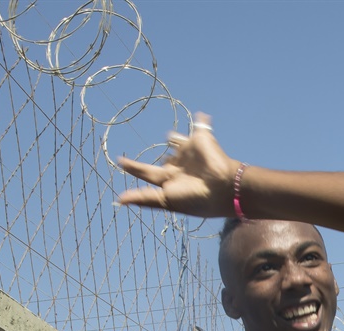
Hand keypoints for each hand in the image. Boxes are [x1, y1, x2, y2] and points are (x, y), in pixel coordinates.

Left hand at [116, 113, 238, 217]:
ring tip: (175, 138)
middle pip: (167, 158)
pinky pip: (201, 126)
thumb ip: (144, 198)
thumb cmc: (195, 198)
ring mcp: (191, 152)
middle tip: (163, 158)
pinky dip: (203, 121)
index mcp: (170, 180)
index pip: (147, 172)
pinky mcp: (202, 139)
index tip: (120, 161)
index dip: (134, 167)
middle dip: (166, 157)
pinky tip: (203, 116)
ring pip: (178, 142)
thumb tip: (119, 200)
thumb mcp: (166, 200)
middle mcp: (180, 166)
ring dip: (178, 140)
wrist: (223, 187)